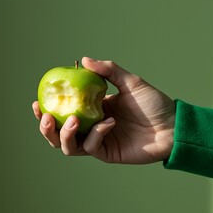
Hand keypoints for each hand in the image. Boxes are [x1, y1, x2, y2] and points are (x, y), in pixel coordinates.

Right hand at [32, 57, 175, 163]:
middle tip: (46, 115)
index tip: (38, 99)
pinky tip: (108, 122)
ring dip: (65, 134)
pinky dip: (96, 134)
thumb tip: (83, 59)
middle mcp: (92, 127)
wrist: (173, 125)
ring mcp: (99, 141)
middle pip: (60, 133)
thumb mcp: (130, 82)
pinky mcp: (108, 153)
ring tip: (73, 119)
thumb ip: (108, 70)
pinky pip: (91, 147)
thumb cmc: (154, 103)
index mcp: (93, 109)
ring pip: (69, 146)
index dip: (47, 109)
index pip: (64, 112)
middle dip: (47, 128)